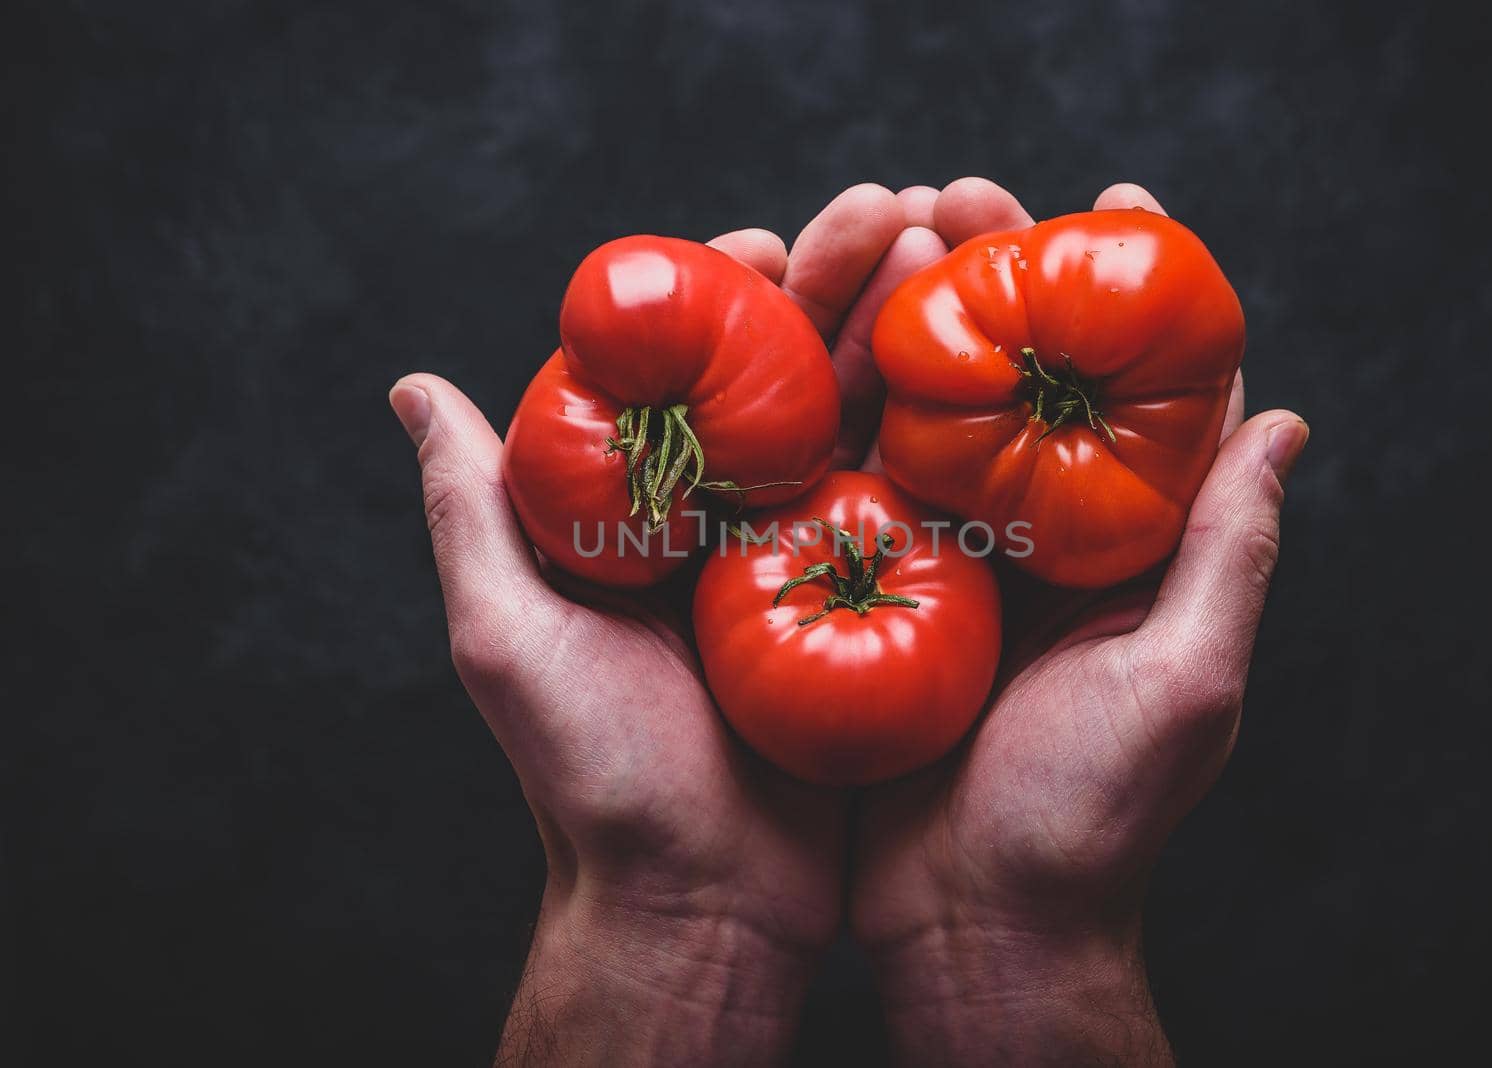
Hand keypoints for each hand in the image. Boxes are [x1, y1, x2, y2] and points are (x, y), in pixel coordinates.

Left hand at [390, 184, 931, 1065]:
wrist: (701, 906)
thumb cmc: (591, 780)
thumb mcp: (507, 635)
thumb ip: (473, 508)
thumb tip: (413, 384)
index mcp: (644, 518)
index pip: (685, 377)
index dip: (722, 300)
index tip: (759, 244)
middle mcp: (731, 528)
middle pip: (788, 383)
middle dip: (839, 289)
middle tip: (892, 209)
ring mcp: (813, 566)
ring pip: (862, 428)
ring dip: (905, 338)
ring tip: (953, 249)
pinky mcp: (884, 612)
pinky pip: (920, 513)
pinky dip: (949, 441)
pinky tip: (983, 372)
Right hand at [848, 178, 1308, 1065]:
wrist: (968, 925)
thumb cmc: (1090, 821)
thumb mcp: (1183, 682)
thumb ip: (1228, 552)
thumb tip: (1284, 421)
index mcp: (1129, 553)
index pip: (1146, 399)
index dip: (1139, 294)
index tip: (1117, 200)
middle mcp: (1040, 544)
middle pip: (1025, 381)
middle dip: (1000, 276)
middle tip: (964, 193)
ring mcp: (949, 564)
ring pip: (931, 414)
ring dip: (911, 319)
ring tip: (885, 231)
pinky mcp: (867, 594)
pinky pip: (852, 484)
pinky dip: (837, 410)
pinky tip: (808, 339)